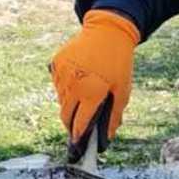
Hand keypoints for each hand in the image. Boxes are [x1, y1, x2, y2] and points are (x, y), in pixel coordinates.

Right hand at [50, 9, 139, 158]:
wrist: (107, 32)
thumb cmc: (118, 64)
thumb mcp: (123, 91)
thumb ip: (113, 116)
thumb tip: (106, 139)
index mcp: (91, 92)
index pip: (80, 123)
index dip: (79, 137)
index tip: (78, 147)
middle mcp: (73, 84)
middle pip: (65, 116)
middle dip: (71, 125)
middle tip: (78, 128)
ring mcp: (62, 73)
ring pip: (61, 101)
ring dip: (70, 105)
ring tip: (85, 96)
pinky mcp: (56, 64)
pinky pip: (58, 85)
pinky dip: (66, 88)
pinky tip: (80, 80)